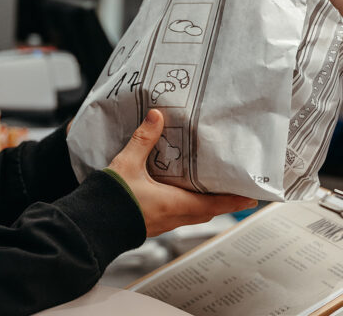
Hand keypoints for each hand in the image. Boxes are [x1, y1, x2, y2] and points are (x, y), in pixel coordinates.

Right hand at [108, 109, 257, 236]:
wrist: (91, 225)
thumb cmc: (111, 199)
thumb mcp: (127, 164)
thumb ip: (143, 140)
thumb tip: (156, 117)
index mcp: (173, 203)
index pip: (214, 204)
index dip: (234, 200)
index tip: (252, 196)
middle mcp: (173, 216)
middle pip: (208, 211)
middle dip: (224, 201)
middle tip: (235, 188)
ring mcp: (164, 223)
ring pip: (194, 214)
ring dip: (207, 203)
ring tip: (213, 187)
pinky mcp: (154, 223)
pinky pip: (180, 214)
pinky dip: (189, 205)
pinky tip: (181, 192)